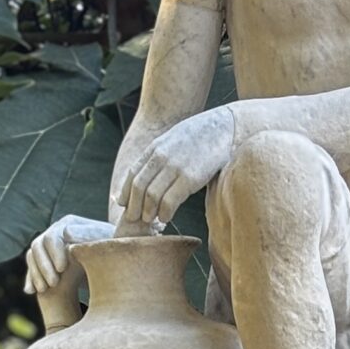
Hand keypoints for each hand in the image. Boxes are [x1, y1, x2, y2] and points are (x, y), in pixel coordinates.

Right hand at [26, 213, 112, 295]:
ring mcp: (50, 247)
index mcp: (68, 224)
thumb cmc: (115, 250)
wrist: (117, 261)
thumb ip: (88, 236)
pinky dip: (31, 279)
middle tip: (53, 284)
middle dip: (44, 266)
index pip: (52, 237)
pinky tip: (31, 291)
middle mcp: (55, 232)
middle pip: (38, 246)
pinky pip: (34, 268)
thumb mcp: (106, 242)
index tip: (62, 269)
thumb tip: (66, 232)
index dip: (54, 253)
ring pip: (32, 257)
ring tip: (43, 290)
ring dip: (36, 273)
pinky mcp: (48, 261)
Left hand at [117, 107, 237, 226]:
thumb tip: (149, 176)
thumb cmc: (201, 137)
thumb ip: (159, 156)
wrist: (225, 128)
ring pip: (151, 195)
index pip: (133, 173)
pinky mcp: (190, 178)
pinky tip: (166, 218)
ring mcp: (175, 167)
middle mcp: (162, 157)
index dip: (126, 192)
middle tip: (134, 219)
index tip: (125, 205)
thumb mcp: (173, 140)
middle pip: (139, 187)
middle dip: (133, 206)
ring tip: (150, 220)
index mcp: (155, 148)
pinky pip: (170, 201)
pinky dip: (164, 212)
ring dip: (148, 212)